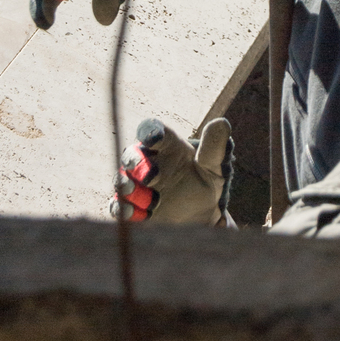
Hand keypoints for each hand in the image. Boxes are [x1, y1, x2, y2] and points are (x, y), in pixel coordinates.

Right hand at [110, 118, 233, 224]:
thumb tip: (222, 123)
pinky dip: (121, 208)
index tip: (153, 137)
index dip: (150, 131)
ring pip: (122, 179)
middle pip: (132, 155)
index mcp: (165, 145)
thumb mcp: (214, 167)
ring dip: (127, 186)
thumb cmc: (205, 183)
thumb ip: (214, 148)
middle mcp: (146, 161)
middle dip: (136, 163)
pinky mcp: (130, 207)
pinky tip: (131, 213)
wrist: (199, 217)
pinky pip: (118, 205)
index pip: (153, 131)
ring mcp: (135, 184)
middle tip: (150, 176)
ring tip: (141, 195)